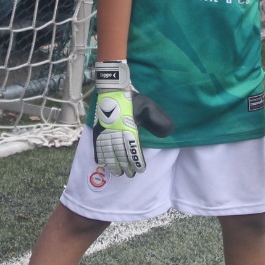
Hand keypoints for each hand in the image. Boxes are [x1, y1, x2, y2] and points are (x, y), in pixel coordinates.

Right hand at [92, 61, 173, 177]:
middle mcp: (115, 132)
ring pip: (108, 152)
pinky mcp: (97, 129)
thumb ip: (158, 121)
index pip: (133, 148)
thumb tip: (168, 132)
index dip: (136, 160)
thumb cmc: (131, 99)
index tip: (140, 169)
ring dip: (113, 164)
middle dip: (125, 166)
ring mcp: (104, 132)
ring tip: (117, 173)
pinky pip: (96, 145)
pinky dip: (98, 154)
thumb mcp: (148, 107)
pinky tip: (100, 162)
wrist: (112, 89)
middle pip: (120, 153)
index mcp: (128, 127)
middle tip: (130, 175)